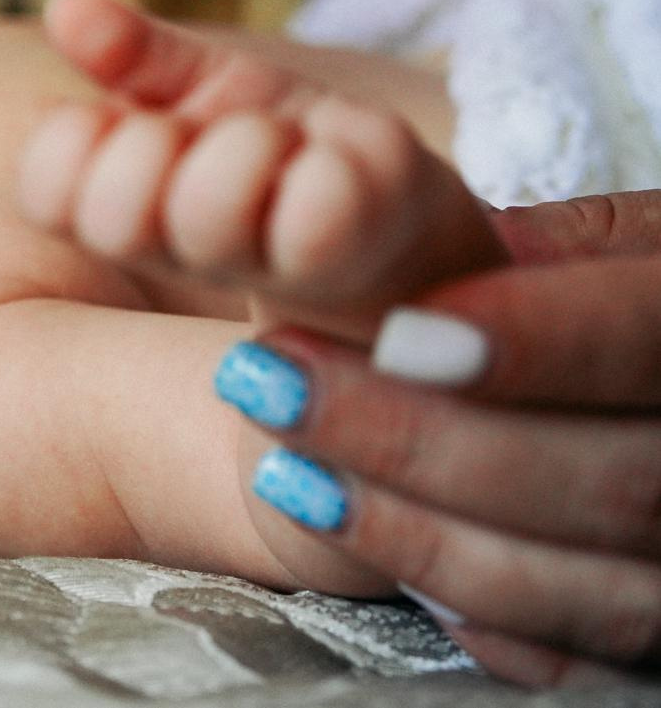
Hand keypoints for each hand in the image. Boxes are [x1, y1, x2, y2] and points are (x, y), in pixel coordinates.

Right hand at [18, 0, 502, 336]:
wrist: (402, 215)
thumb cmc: (289, 150)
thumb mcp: (207, 85)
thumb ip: (136, 54)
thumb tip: (65, 6)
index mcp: (131, 200)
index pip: (46, 191)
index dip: (69, 147)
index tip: (123, 120)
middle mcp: (180, 247)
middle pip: (113, 213)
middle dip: (157, 145)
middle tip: (217, 131)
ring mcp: (258, 264)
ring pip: (206, 210)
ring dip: (245, 147)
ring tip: (281, 141)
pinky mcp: (350, 260)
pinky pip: (313, 211)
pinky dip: (322, 163)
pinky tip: (334, 163)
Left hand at [227, 231, 660, 686]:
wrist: (631, 387)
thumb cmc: (609, 296)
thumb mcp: (609, 244)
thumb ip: (547, 251)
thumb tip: (456, 253)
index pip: (648, 340)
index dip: (532, 341)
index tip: (396, 332)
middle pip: (606, 480)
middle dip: (417, 439)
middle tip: (274, 382)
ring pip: (572, 584)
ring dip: (407, 530)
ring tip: (284, 467)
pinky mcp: (648, 635)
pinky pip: (558, 654)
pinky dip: (452, 602)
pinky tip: (355, 532)